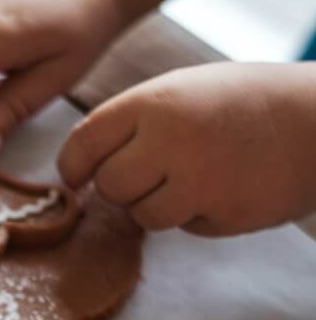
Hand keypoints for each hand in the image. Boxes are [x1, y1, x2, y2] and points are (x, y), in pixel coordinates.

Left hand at [59, 62, 315, 234]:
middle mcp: (168, 139)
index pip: (84, 142)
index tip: (77, 176)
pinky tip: (221, 189)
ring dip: (157, 205)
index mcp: (154, 101)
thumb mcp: (185, 91)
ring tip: (194, 177)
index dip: (73, 166)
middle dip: (123, 187)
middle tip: (152, 173)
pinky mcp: (219, 213)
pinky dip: (193, 216)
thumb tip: (82, 166)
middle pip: (109, 186)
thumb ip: (134, 124)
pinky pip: (181, 227)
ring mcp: (195, 180)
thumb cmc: (246, 103)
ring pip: (140, 215)